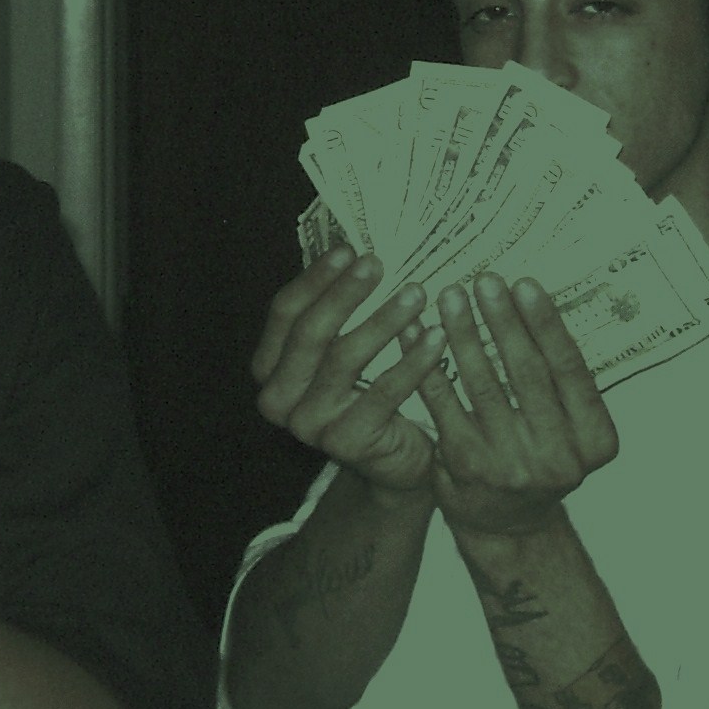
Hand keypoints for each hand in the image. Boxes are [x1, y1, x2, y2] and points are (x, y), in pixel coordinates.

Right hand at [252, 249, 440, 498]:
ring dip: (384, 320)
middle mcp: (279, 399)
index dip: (316, 279)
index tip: (350, 249)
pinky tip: (438, 336)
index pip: (285, 313)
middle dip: (345, 293)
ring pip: (344, 360)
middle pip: (310, 333)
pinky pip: (383, 393)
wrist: (395, 463)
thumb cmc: (371, 392)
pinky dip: (412, 362)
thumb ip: (339, 311)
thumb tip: (358, 245)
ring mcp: (309, 426)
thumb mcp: (346, 352)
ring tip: (418, 293)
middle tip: (379, 263)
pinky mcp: (345, 444)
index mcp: (270, 368)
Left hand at [415, 273, 616, 539]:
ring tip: (451, 297)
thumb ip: (564, 382)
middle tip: (486, 280)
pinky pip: (444, 405)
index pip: (570, 370)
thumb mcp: (574, 430)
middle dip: (503, 321)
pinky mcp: (465, 467)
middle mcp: (558, 457)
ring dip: (464, 335)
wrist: (508, 525)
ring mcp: (510, 465)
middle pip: (527, 374)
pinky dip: (429, 365)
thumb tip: (535, 302)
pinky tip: (418, 334)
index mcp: (596, 441)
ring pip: (483, 385)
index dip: (546, 324)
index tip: (525, 283)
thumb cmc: (542, 457)